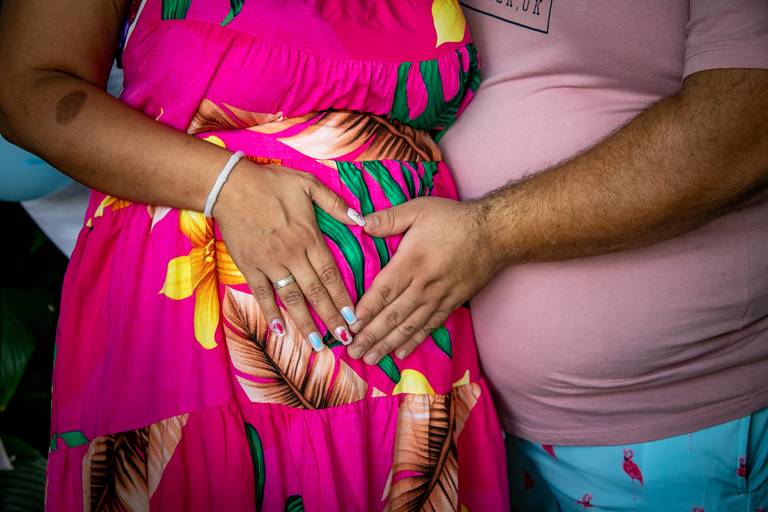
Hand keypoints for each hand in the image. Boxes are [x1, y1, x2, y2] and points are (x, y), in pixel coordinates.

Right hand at [214, 161, 362, 350]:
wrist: (231, 186)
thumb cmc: (272, 182)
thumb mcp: (309, 185)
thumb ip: (335, 204)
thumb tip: (360, 219)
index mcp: (309, 238)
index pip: (331, 274)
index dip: (343, 298)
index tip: (354, 317)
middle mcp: (292, 255)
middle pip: (315, 292)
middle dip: (330, 317)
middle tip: (344, 339)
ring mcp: (269, 263)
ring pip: (291, 298)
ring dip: (305, 322)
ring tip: (316, 344)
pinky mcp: (249, 266)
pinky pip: (261, 294)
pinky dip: (270, 312)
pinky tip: (279, 331)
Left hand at [346, 197, 503, 363]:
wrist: (495, 234)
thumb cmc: (454, 219)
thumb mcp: (419, 209)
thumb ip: (389, 218)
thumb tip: (361, 223)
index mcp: (411, 261)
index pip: (383, 291)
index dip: (366, 311)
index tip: (349, 326)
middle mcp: (424, 284)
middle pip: (393, 315)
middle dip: (371, 335)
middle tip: (353, 352)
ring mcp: (439, 297)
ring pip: (410, 326)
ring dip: (388, 344)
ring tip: (371, 359)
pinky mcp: (452, 303)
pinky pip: (430, 326)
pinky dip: (415, 341)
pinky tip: (401, 353)